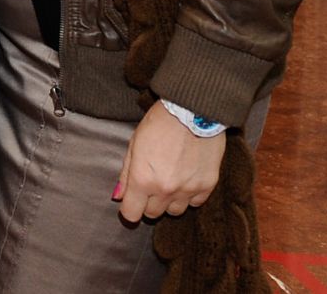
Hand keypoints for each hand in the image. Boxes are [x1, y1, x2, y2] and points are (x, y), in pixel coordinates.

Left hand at [116, 102, 225, 221]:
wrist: (192, 111)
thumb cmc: (158, 124)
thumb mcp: (134, 145)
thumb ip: (125, 174)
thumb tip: (118, 196)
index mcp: (142, 179)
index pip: (132, 214)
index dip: (129, 210)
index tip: (131, 203)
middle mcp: (165, 190)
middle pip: (153, 214)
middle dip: (148, 203)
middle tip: (151, 184)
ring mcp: (188, 190)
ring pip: (175, 211)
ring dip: (169, 201)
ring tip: (169, 180)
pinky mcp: (207, 186)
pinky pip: (195, 203)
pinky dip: (189, 195)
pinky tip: (186, 178)